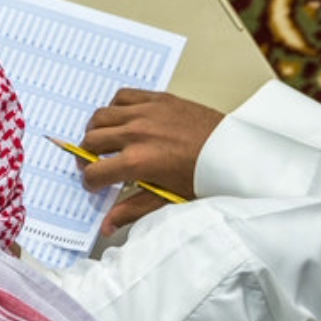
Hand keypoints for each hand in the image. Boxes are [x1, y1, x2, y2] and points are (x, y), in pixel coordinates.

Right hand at [80, 89, 223, 232]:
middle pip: (91, 140)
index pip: (95, 172)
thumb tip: (107, 225)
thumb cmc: (207, 176)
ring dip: (96, 130)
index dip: (90, 181)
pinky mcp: (158, 99)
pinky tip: (121, 119)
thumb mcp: (168, 197)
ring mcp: (147, 112)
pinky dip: (116, 107)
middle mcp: (138, 133)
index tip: (94, 184)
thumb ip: (132, 209)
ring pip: (101, 116)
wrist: (233, 153)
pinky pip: (123, 96)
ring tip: (102, 141)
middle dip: (87, 156)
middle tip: (94, 164)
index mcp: (139, 161)